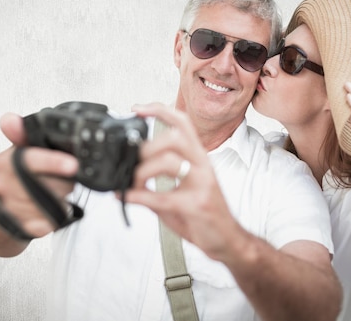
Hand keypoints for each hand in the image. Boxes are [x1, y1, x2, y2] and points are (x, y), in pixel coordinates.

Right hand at [0, 113, 78, 237]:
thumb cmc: (16, 176)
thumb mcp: (20, 151)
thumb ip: (21, 133)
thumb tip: (9, 119)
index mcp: (4, 161)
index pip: (29, 159)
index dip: (52, 162)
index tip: (72, 164)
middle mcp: (2, 183)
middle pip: (45, 184)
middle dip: (63, 183)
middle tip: (70, 181)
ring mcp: (8, 206)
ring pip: (47, 205)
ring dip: (60, 200)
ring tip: (61, 195)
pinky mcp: (16, 226)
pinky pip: (43, 224)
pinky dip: (53, 219)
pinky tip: (54, 213)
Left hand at [125, 103, 242, 260]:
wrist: (227, 241)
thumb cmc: (203, 215)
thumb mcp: (179, 193)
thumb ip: (155, 183)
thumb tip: (123, 179)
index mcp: (198, 158)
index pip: (182, 123)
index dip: (159, 110)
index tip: (136, 109)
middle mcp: (202, 165)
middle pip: (174, 137)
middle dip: (147, 147)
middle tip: (131, 161)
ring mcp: (202, 184)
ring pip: (169, 161)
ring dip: (143, 170)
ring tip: (132, 182)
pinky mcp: (197, 205)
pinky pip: (163, 196)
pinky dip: (140, 196)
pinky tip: (127, 198)